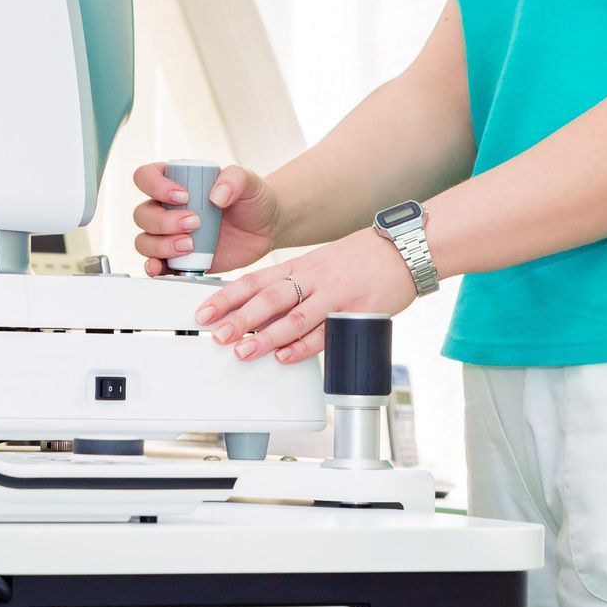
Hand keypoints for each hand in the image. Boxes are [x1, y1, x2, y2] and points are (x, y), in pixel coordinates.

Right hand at [131, 163, 282, 276]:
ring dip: (161, 245)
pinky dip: (154, 267)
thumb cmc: (252, 200)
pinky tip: (162, 267)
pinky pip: (154, 264)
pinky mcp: (177, 258)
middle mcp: (166, 208)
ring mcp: (169, 235)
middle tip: (194, 223)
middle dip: (163, 222)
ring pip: (144, 241)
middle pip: (142, 214)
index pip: (146, 177)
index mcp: (175, 182)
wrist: (265, 228)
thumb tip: (216, 196)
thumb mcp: (248, 181)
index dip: (155, 186)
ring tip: (190, 245)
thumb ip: (234, 179)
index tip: (182, 196)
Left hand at [195, 228, 418, 363]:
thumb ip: (289, 286)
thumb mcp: (316, 264)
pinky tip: (286, 357)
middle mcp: (312, 279)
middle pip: (268, 299)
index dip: (225, 298)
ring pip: (294, 318)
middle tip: (217, 334)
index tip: (204, 313)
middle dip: (239, 319)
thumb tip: (255, 313)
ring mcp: (335, 295)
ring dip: (266, 338)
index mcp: (298, 266)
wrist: (403, 250)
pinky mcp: (357, 311)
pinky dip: (303, 347)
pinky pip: (326, 333)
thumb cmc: (358, 260)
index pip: (253, 281)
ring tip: (243, 352)